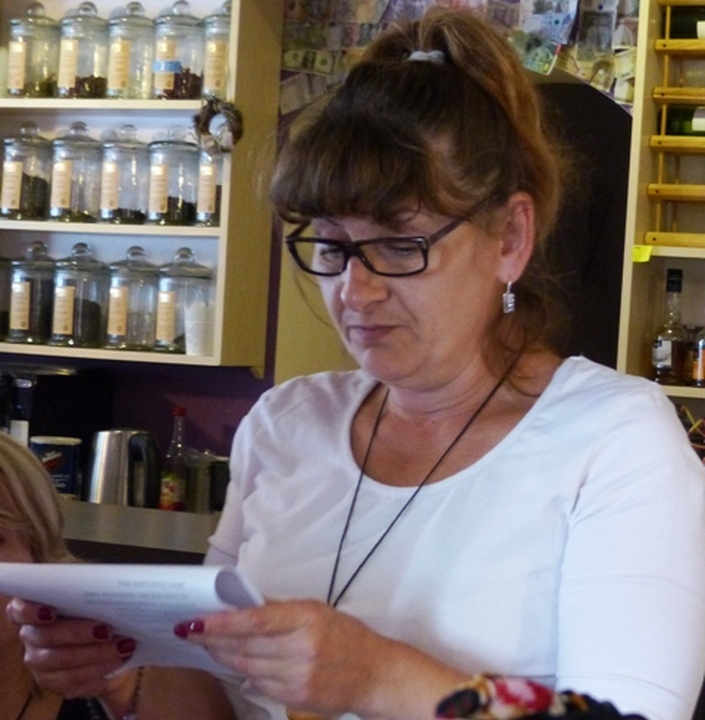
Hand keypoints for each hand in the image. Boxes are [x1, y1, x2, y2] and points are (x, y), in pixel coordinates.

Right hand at [6, 598, 137, 706]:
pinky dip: (98, 672)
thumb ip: (90, 590)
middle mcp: (31, 636)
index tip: (50, 613)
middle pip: (47, 637)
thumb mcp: (92, 595)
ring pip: (61, 662)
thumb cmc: (97, 609)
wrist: (107, 641)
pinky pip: (72, 682)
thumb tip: (108, 586)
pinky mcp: (53, 683)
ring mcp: (40, 662)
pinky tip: (118, 662)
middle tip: (108, 630)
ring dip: (95, 655)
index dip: (30, 612)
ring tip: (123, 647)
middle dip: (79, 633)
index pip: (19, 610)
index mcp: (33, 609)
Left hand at [174, 599, 388, 715]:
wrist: (373, 673)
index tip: (198, 620)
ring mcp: (297, 677)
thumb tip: (242, 605)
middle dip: (213, 639)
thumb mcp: (315, 610)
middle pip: (245, 646)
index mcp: (306, 619)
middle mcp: (301, 649)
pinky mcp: (295, 699)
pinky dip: (245, 673)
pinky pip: (259, 685)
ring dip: (224, 656)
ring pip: (246, 668)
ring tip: (209, 645)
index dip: (223, 622)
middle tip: (191, 631)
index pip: (256, 621)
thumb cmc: (344, 634)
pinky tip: (237, 663)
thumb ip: (279, 609)